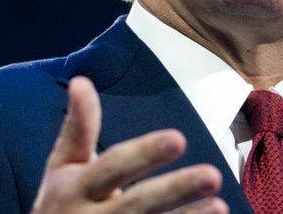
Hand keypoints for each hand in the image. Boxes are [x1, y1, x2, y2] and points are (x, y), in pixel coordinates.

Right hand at [32, 77, 227, 212]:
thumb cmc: (61, 202)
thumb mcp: (62, 166)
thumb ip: (78, 127)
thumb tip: (80, 81)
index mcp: (76, 188)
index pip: (114, 167)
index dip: (144, 153)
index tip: (178, 139)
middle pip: (138, 204)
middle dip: (175, 190)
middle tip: (213, 175)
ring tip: (221, 206)